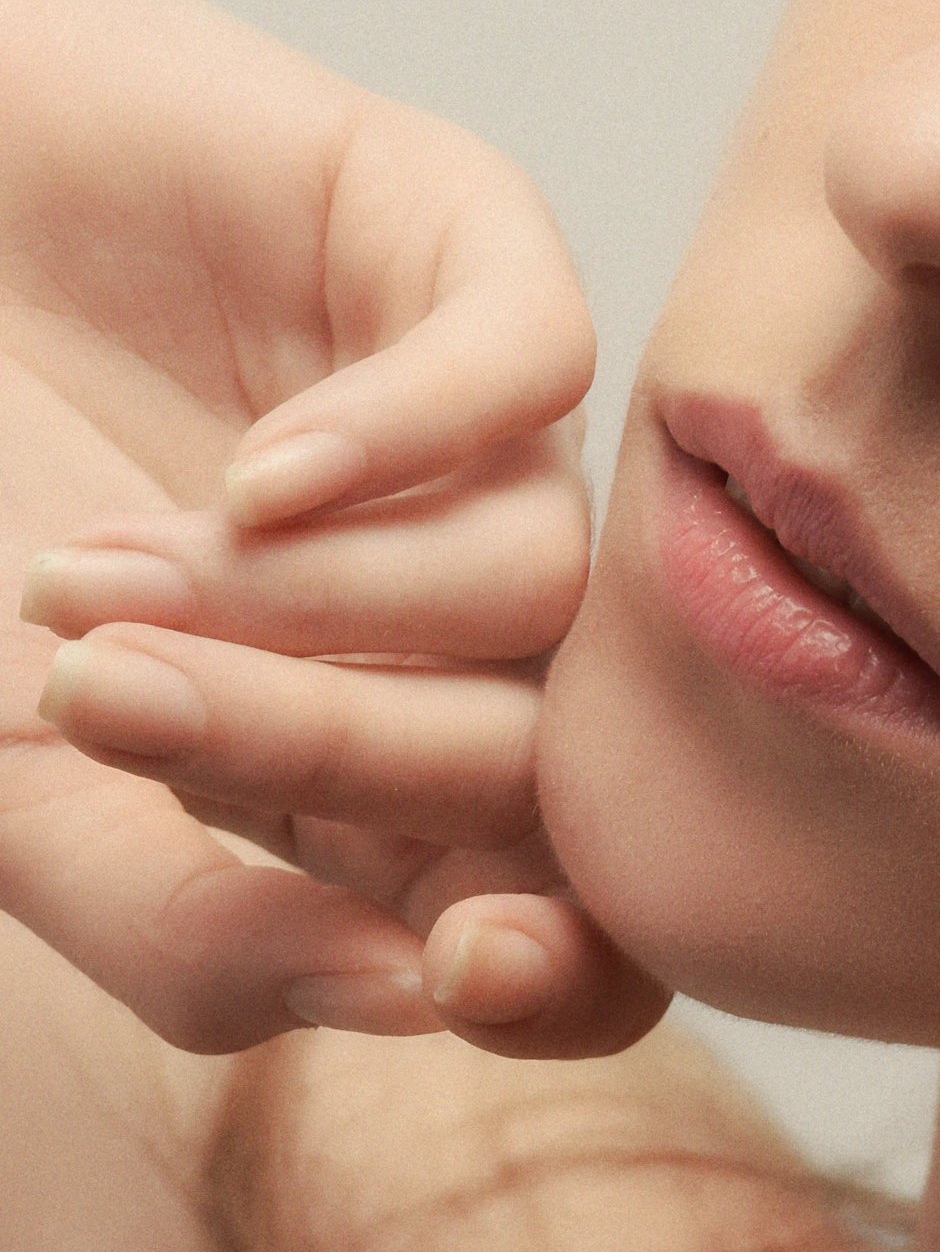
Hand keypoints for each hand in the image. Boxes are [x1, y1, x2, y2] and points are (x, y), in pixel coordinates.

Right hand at [0, 0, 663, 1054]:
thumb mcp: (22, 779)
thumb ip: (191, 928)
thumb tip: (411, 992)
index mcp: (390, 765)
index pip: (572, 912)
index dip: (561, 964)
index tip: (462, 967)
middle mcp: (471, 618)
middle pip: (541, 753)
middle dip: (334, 748)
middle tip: (105, 696)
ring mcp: (484, 443)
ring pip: (530, 578)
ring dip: (297, 604)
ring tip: (84, 568)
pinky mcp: (470, 258)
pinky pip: (535, 365)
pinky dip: (401, 436)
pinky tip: (260, 470)